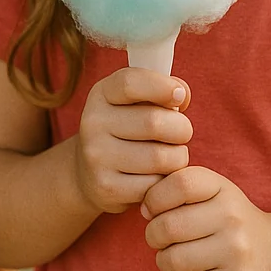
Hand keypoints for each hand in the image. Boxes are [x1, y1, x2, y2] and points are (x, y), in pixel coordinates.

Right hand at [73, 67, 191, 215]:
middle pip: (154, 122)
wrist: (88, 172)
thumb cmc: (126, 128)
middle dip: (181, 128)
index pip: (130, 83)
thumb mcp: (134, 102)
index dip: (161, 86)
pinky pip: (155, 185)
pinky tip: (157, 175)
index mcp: (101, 94)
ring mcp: (97, 157)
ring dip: (178, 157)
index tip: (179, 95)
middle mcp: (93, 123)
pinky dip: (165, 181)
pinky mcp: (106, 187)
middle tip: (182, 133)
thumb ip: (160, 90)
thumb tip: (181, 94)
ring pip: (160, 157)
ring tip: (171, 154)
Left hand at [142, 166, 270, 270]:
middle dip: (153, 234)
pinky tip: (190, 270)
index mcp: (221, 187)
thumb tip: (145, 209)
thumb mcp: (209, 190)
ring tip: (172, 254)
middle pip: (169, 226)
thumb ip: (176, 186)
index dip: (154, 197)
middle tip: (157, 236)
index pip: (179, 184)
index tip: (149, 209)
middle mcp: (232, 217)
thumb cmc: (224, 215)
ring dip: (164, 260)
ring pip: (174, 259)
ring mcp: (235, 251)